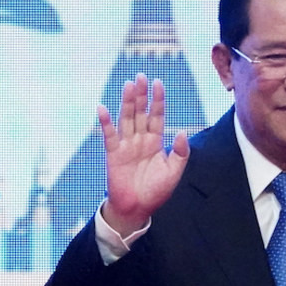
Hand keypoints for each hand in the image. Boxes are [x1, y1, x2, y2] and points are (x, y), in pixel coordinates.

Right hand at [98, 74, 189, 237]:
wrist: (137, 209)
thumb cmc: (156, 191)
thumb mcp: (174, 172)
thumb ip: (181, 153)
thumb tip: (183, 132)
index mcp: (156, 141)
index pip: (157, 115)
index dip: (157, 100)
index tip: (158, 83)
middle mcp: (140, 139)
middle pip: (140, 112)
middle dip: (141, 94)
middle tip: (141, 76)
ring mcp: (126, 145)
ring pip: (126, 119)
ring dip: (127, 102)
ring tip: (128, 85)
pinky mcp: (113, 154)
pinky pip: (109, 135)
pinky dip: (105, 122)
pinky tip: (102, 107)